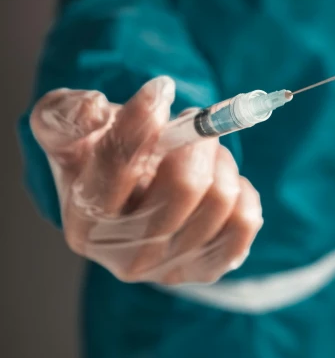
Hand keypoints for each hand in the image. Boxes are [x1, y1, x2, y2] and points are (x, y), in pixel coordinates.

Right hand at [30, 77, 262, 284]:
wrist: (129, 190)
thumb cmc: (95, 153)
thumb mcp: (65, 126)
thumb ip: (68, 114)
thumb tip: (96, 110)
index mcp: (86, 222)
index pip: (119, 166)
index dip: (144, 120)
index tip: (161, 88)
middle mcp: (126, 257)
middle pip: (185, 187)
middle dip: (196, 137)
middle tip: (191, 118)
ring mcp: (170, 270)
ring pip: (222, 198)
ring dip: (218, 159)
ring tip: (200, 151)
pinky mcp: (207, 269)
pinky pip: (246, 220)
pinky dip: (241, 189)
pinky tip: (217, 179)